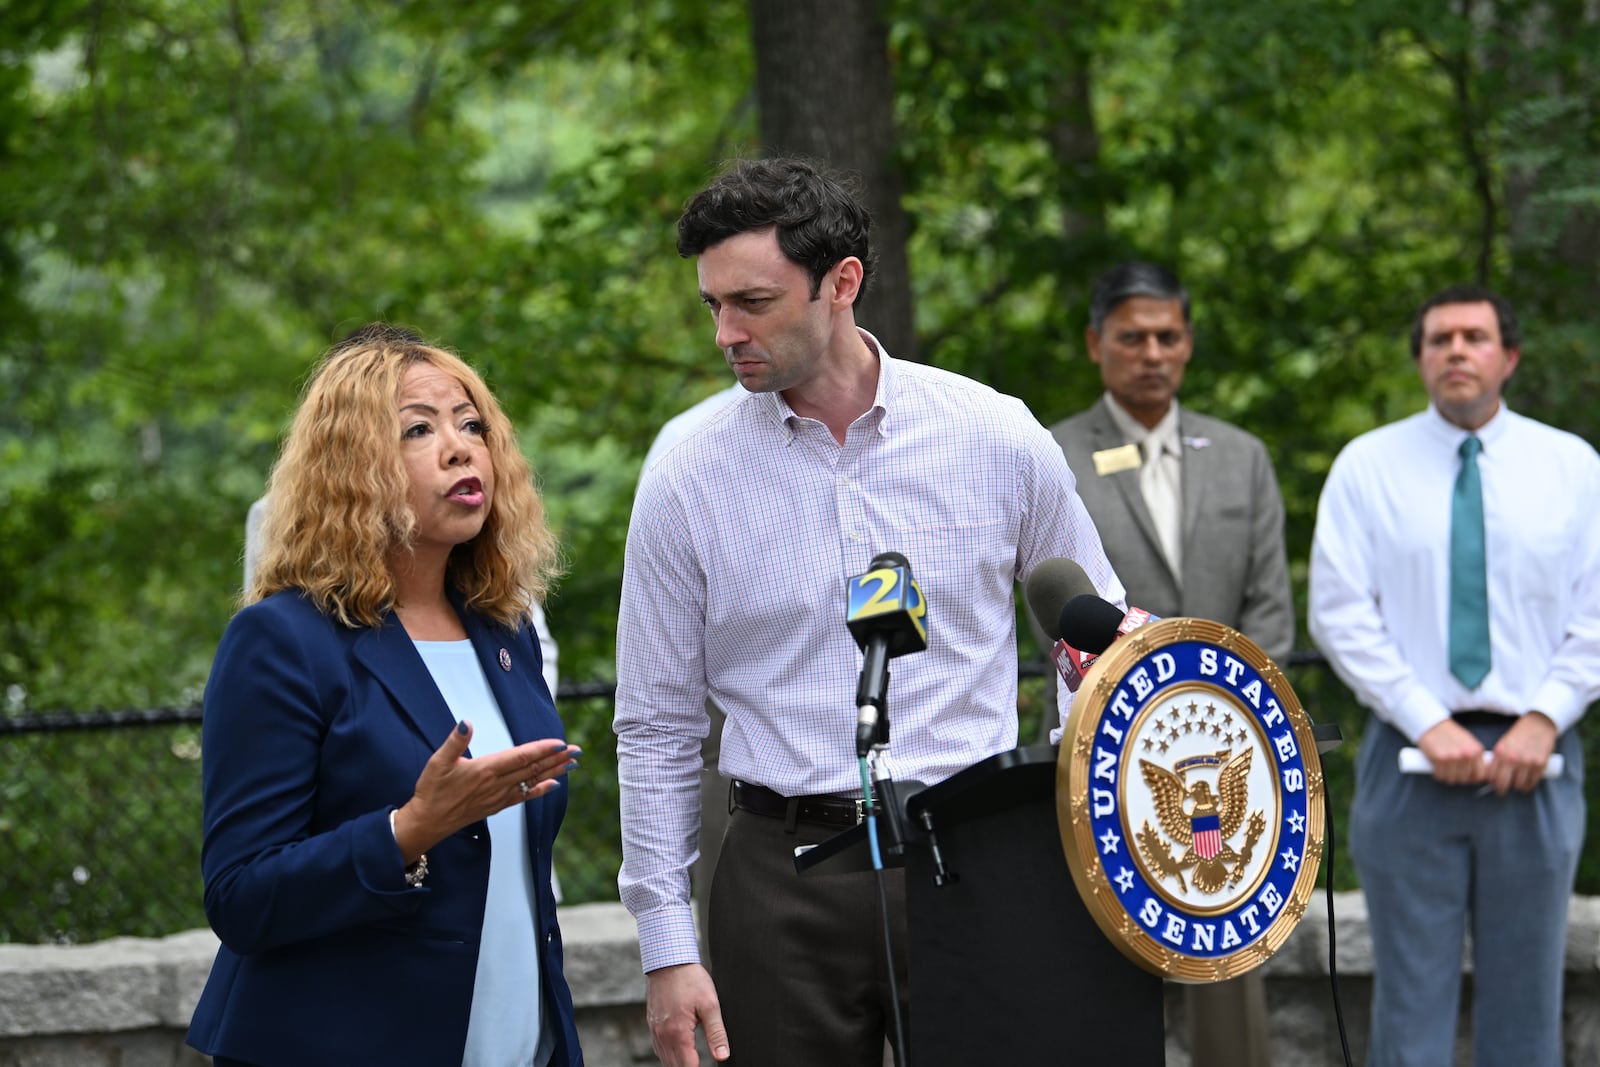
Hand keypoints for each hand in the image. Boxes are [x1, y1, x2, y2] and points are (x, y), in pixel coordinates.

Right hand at [392, 721, 579, 859]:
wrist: (427, 822)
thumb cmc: (431, 791)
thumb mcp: (438, 762)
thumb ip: (455, 741)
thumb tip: (465, 722)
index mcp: (485, 770)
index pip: (520, 757)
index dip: (542, 749)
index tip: (560, 743)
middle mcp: (497, 784)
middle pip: (533, 769)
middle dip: (556, 759)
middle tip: (577, 750)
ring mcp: (499, 796)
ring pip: (532, 781)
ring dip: (554, 772)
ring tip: (572, 764)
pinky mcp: (497, 806)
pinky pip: (524, 796)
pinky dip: (540, 790)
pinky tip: (553, 785)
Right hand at [646, 963, 728, 1064]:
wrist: (669, 961)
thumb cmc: (690, 979)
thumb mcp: (710, 1005)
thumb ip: (716, 1033)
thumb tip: (722, 1055)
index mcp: (678, 1032)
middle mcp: (663, 1035)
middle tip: (699, 1065)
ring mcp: (655, 1030)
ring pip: (664, 1060)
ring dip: (677, 1064)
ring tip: (691, 1063)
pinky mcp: (652, 1024)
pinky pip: (658, 1048)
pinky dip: (667, 1056)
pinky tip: (677, 1054)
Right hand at [1415, 718, 1487, 785]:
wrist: (1432, 724)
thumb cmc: (1450, 734)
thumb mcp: (1468, 743)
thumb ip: (1475, 757)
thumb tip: (1481, 775)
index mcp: (1476, 750)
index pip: (1479, 775)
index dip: (1471, 778)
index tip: (1466, 776)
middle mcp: (1467, 754)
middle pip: (1464, 779)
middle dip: (1457, 777)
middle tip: (1451, 771)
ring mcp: (1453, 757)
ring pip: (1452, 779)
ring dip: (1447, 776)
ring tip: (1444, 768)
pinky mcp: (1439, 759)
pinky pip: (1440, 775)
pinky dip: (1437, 774)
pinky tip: (1436, 766)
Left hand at [1487, 712, 1557, 794]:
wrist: (1539, 724)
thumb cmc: (1519, 735)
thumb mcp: (1503, 743)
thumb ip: (1498, 757)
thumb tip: (1489, 775)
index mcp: (1500, 752)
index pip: (1491, 774)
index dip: (1490, 781)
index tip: (1492, 784)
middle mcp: (1512, 758)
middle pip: (1503, 783)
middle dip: (1501, 789)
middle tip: (1501, 791)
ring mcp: (1527, 762)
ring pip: (1518, 785)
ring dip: (1516, 787)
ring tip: (1516, 786)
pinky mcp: (1540, 764)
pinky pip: (1532, 782)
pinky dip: (1528, 786)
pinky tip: (1526, 785)